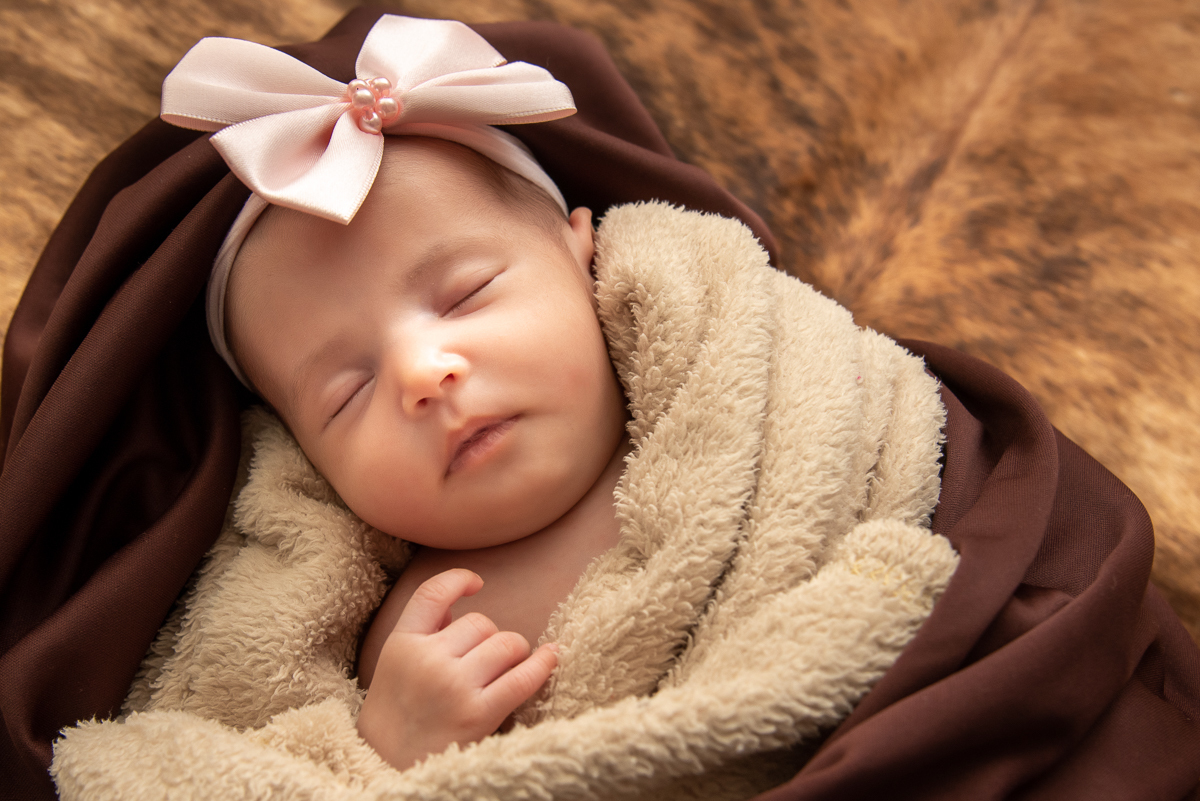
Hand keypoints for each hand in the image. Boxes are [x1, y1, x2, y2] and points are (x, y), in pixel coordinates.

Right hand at [356, 568, 557, 770]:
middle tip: (481, 662)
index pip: (432, 592)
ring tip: (503, 669)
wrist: (388, 764)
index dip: (459, 579)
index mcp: (402, 642)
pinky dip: (542, 664)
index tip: (477, 583)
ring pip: (506, 644)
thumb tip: (457, 599)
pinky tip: (551, 656)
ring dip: (513, 652)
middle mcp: (428, 660)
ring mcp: (454, 686)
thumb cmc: (400, 708)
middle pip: (481, 622)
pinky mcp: (478, 713)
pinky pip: (523, 677)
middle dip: (489, 637)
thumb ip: (424, 629)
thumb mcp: (397, 661)